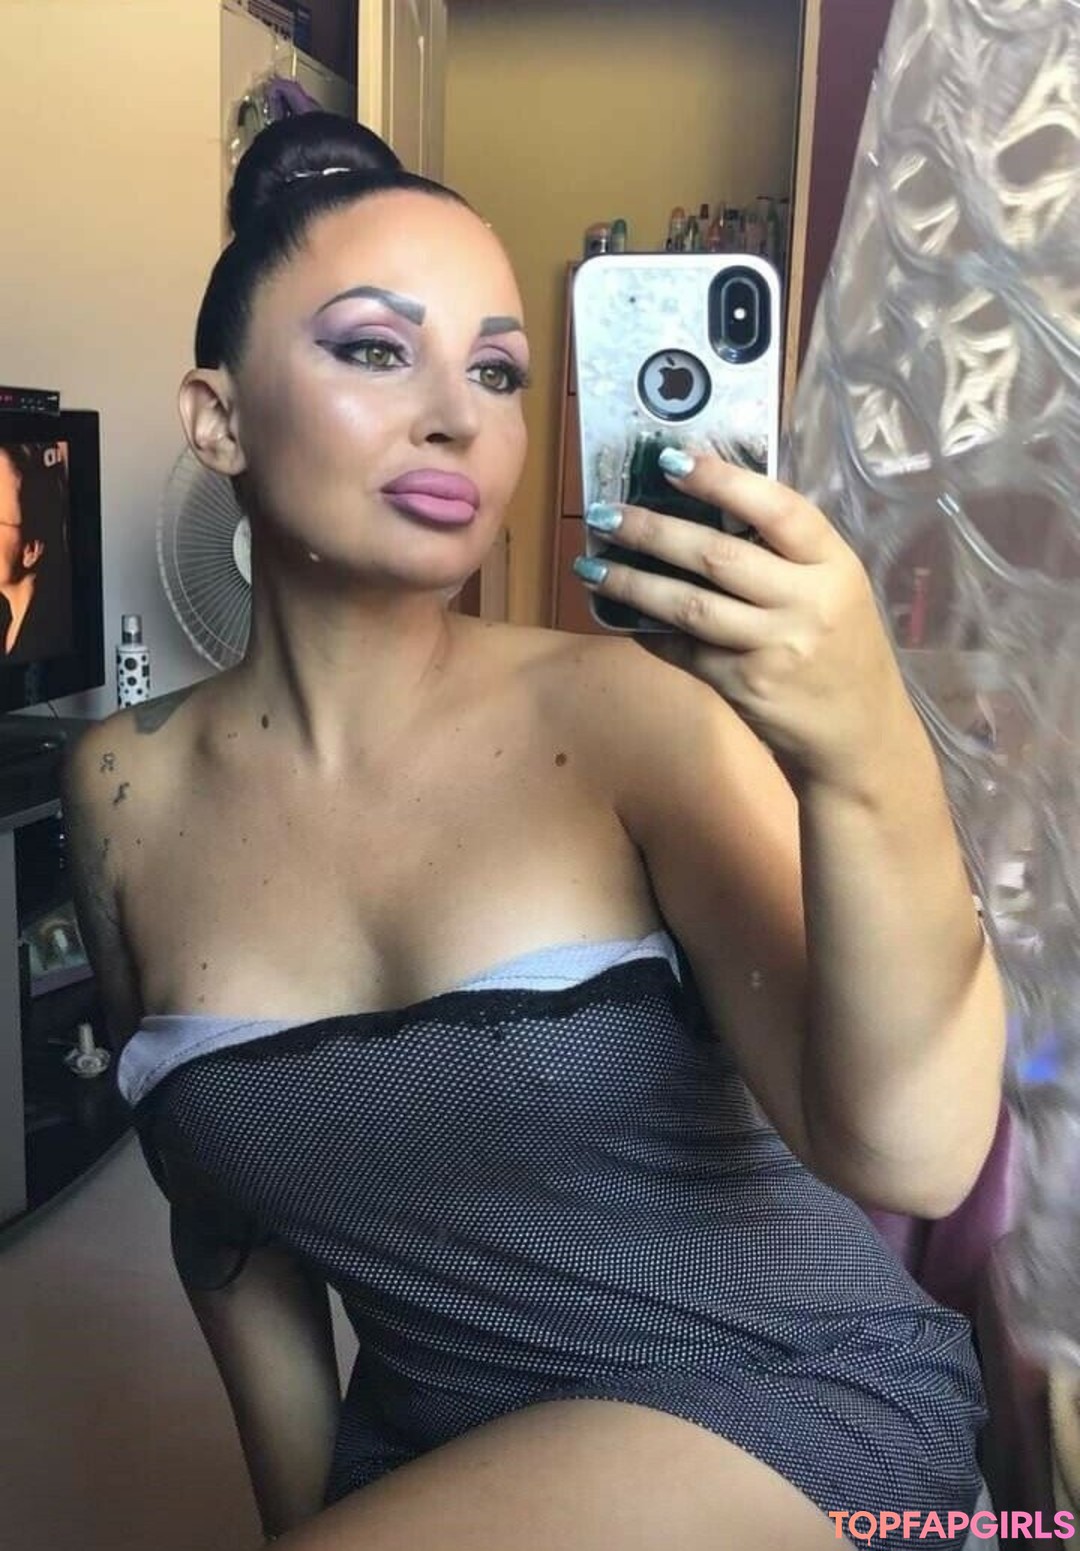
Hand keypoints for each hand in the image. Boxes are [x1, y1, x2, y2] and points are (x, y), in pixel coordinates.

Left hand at [576, 449, 911, 790]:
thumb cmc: (843, 649)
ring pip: (690, 606)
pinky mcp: (745, 686)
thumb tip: (705, 503)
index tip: (671, 459)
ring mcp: (775, 648)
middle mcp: (807, 602)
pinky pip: (684, 650)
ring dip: (632, 583)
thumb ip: (787, 552)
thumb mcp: (836, 588)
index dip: (723, 480)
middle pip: (718, 556)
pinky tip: (620, 615)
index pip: (778, 509)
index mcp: (834, 564)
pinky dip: (648, 632)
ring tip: (591, 565)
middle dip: (652, 532)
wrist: (861, 734)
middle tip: (604, 514)